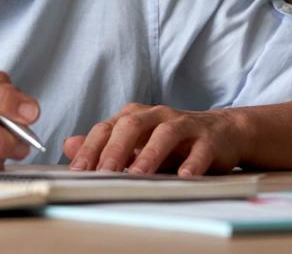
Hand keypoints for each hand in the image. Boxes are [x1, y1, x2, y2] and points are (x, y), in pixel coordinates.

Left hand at [63, 103, 246, 175]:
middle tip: (102, 173)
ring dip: (149, 155)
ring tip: (136, 175)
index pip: (106, 128)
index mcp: (135, 116)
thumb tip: (68, 146)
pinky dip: (192, 163)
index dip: (91, 149)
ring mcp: (184, 125)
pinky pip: (200, 150)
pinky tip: (184, 177)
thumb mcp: (137, 142)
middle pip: (131, 126)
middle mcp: (157, 115)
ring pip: (164, 134)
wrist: (223, 132)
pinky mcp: (209, 139)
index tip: (78, 171)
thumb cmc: (174, 141)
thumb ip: (104, 145)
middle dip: (114, 150)